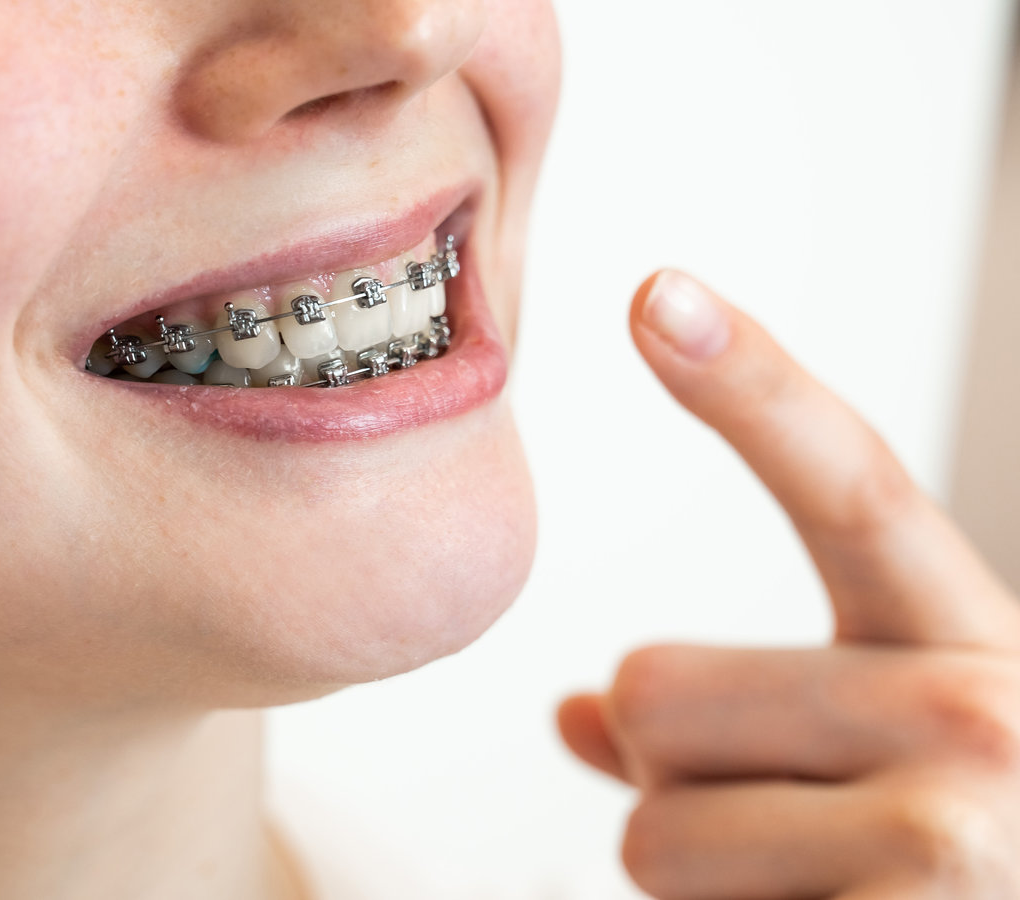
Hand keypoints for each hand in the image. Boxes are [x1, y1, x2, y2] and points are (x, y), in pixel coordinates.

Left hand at [558, 271, 1019, 898]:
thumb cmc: (953, 870)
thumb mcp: (883, 766)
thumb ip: (733, 718)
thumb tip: (576, 712)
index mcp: (965, 642)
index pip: (849, 482)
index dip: (750, 384)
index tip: (656, 291)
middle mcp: (981, 715)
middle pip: (652, 690)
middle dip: (670, 769)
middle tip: (790, 831)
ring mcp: (950, 839)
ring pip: (650, 828)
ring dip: (696, 876)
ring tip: (815, 895)